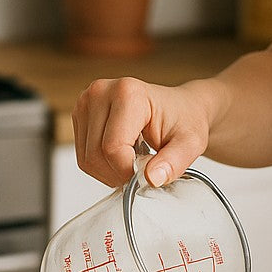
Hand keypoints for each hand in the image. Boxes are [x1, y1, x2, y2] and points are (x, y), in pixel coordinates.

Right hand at [72, 76, 219, 187]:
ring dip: (110, 172)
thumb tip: (152, 179)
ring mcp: (86, 101)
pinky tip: (123, 155)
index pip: (113, 148)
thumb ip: (174, 162)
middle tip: (143, 170)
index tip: (149, 173)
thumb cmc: (185, 121)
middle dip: (119, 174)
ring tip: (135, 160)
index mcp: (128, 93)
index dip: (128, 171)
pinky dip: (103, 165)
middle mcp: (101, 92)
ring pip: (86, 158)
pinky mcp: (81, 114)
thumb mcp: (190, 144)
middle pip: (95, 155)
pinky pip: (83, 155)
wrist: (181, 108)